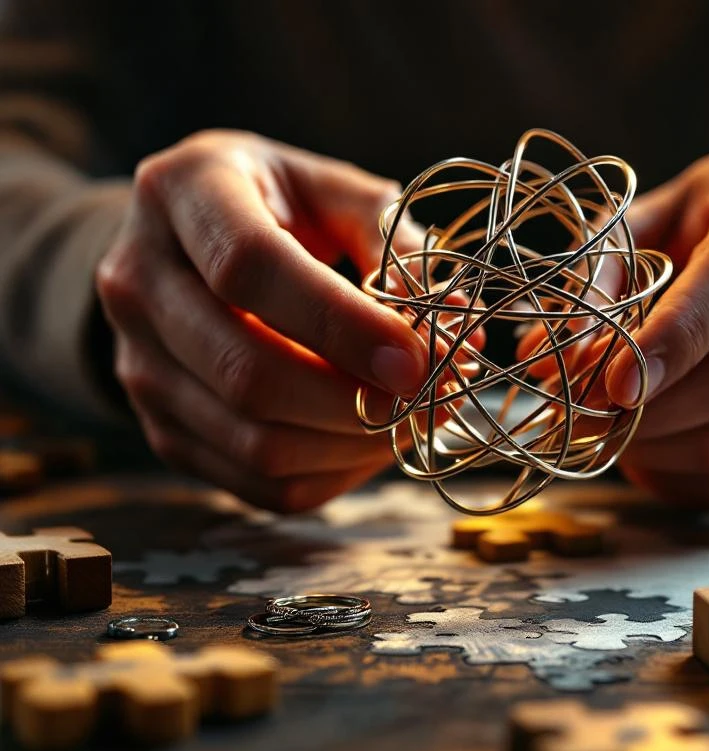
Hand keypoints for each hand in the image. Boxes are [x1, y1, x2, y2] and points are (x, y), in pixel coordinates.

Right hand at [96, 130, 429, 511]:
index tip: (419, 358)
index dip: (341, 325)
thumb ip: (393, 240)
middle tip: (436, 396)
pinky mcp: (161, 427)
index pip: (249, 268)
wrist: (188, 242)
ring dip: (354, 444)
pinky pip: (255, 483)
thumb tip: (452, 325)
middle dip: (358, 400)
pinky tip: (372, 441)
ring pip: (254, 441)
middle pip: (247, 372)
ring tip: (415, 417)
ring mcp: (138, 364)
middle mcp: (138, 281)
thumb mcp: (336, 191)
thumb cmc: (279, 207)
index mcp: (183, 193)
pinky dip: (331, 474)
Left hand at [605, 141, 708, 506]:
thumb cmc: (697, 226)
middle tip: (583, 417)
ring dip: (659, 449)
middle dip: (648, 410)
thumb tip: (548, 359)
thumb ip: (594, 280)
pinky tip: (646, 455)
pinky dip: (686, 477)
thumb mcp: (640, 222)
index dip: (672, 337)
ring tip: (607, 434)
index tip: (610, 382)